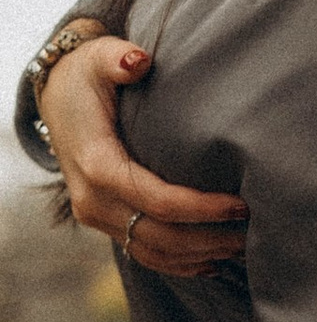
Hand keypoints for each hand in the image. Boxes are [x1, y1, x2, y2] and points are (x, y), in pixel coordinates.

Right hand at [37, 30, 247, 275]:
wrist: (57, 98)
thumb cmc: (88, 77)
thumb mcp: (99, 59)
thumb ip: (118, 59)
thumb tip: (138, 61)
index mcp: (95, 163)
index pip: (155, 200)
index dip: (200, 208)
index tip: (241, 205)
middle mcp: (92, 199)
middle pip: (158, 235)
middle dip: (209, 239)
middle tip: (255, 233)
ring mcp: (96, 216)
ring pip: (151, 252)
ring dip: (199, 254)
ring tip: (244, 247)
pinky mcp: (106, 223)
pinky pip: (142, 254)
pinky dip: (180, 263)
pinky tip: (215, 260)